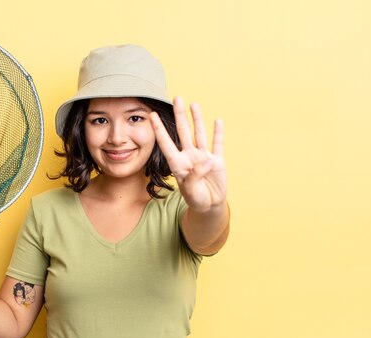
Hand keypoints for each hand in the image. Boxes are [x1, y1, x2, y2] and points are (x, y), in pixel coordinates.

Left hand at [150, 96, 226, 212]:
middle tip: (176, 98)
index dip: (159, 129)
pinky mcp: (217, 160)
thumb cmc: (196, 200)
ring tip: (193, 104)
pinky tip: (217, 120)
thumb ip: (195, 176)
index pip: (166, 143)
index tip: (152, 115)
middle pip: (183, 132)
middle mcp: (189, 156)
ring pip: (198, 134)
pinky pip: (217, 144)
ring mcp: (203, 157)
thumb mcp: (191, 191)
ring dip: (197, 119)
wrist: (210, 206)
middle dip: (179, 115)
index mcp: (178, 164)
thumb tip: (206, 161)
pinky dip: (218, 132)